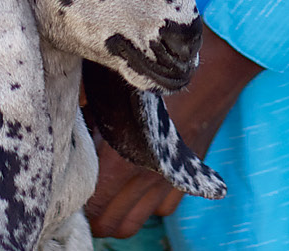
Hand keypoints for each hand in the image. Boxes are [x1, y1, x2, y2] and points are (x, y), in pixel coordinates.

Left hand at [86, 25, 259, 239]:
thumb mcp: (117, 83)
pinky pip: (163, 210)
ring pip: (137, 222)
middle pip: (113, 223)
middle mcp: (149, 177)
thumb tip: (70, 121)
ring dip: (120, 212)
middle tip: (84, 189)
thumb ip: (89, 107)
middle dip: (95, 212)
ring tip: (108, 189)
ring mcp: (172, 180)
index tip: (70, 184)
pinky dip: (149, 202)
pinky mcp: (190, 175)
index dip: (78, 200)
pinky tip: (140, 177)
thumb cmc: (162, 67)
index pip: (95, 204)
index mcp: (126, 157)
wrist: (218, 65)